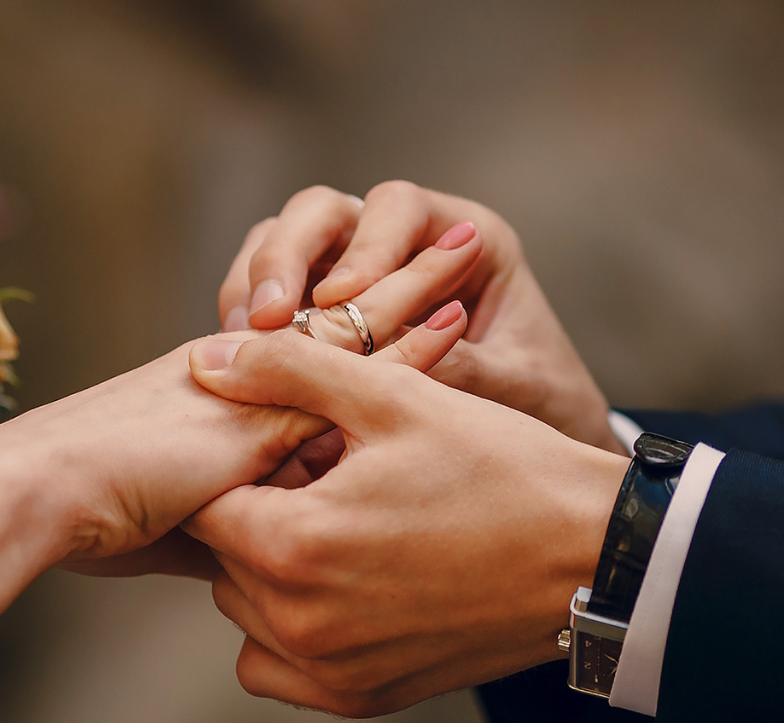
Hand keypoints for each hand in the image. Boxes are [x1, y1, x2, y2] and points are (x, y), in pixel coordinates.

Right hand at [48, 219, 487, 578]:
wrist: (47, 498)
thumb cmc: (93, 517)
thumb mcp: (184, 527)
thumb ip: (235, 528)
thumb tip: (265, 567)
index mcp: (224, 395)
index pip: (309, 352)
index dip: (363, 330)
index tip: (416, 307)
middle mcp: (245, 373)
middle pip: (337, 320)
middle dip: (396, 285)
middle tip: (458, 247)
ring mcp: (258, 380)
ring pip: (351, 324)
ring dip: (413, 289)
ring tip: (469, 249)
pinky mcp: (267, 399)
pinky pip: (351, 362)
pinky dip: (408, 344)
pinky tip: (456, 318)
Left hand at [182, 329, 630, 717]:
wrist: (594, 558)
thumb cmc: (502, 467)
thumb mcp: (394, 397)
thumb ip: (288, 372)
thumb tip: (206, 361)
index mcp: (293, 543)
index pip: (206, 502)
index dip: (245, 465)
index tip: (299, 447)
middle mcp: (298, 622)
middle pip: (222, 559)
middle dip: (259, 515)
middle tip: (331, 482)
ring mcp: (329, 670)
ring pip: (246, 612)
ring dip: (273, 572)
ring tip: (347, 528)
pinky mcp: (362, 698)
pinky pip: (279, 669)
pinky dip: (293, 632)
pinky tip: (349, 585)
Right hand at [218, 181, 627, 453]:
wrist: (534, 454)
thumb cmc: (542, 404)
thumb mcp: (518, 387)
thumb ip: (466, 368)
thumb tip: (395, 361)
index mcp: (464, 235)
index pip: (398, 208)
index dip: (365, 247)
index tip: (339, 301)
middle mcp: (402, 240)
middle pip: (323, 212)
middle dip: (286, 256)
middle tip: (267, 319)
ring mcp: (353, 269)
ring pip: (281, 242)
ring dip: (255, 285)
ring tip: (242, 342)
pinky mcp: (318, 310)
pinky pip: (268, 294)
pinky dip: (249, 322)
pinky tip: (243, 364)